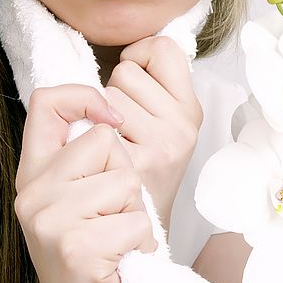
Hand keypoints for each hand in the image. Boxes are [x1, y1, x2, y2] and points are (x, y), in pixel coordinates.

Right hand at [15, 85, 157, 282]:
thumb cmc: (95, 249)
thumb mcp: (80, 194)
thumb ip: (86, 154)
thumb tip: (111, 113)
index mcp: (35, 171)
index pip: (46, 102)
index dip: (83, 96)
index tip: (109, 117)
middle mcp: (34, 192)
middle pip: (104, 139)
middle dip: (124, 173)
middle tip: (111, 213)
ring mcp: (50, 220)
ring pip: (126, 179)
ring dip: (135, 211)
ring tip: (116, 235)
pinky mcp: (75, 248)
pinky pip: (136, 220)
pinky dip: (140, 241)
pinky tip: (121, 257)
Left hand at [104, 36, 202, 231]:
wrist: (141, 236)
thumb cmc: (145, 171)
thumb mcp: (167, 123)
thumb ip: (156, 85)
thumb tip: (136, 47)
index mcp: (191, 108)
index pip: (163, 47)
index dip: (141, 55)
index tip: (137, 78)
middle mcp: (183, 124)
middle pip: (126, 71)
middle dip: (115, 92)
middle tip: (125, 127)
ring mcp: (162, 145)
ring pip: (105, 94)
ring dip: (100, 116)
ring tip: (115, 145)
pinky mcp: (137, 165)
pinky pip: (96, 124)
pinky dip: (90, 140)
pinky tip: (106, 163)